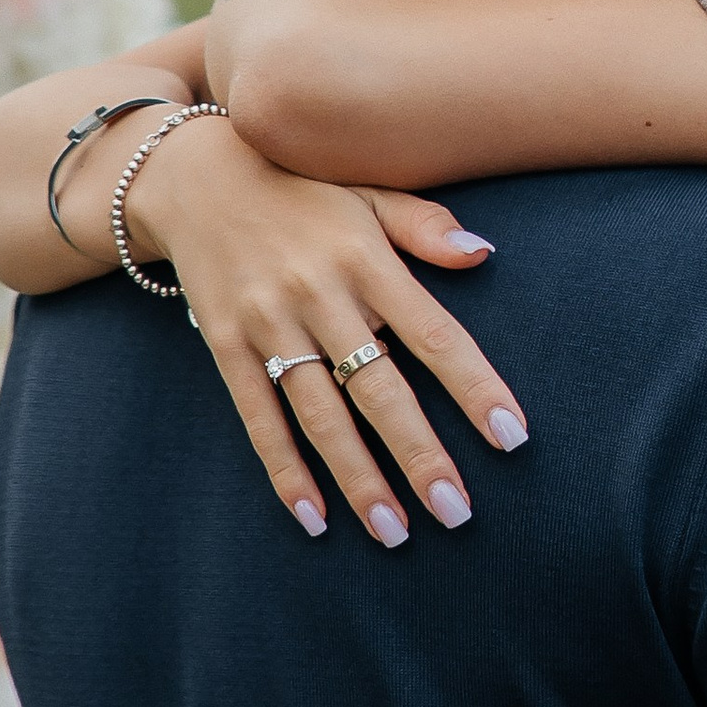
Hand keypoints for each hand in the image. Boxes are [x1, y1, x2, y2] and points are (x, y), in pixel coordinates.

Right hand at [124, 113, 528, 547]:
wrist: (193, 174)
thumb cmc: (304, 189)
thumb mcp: (367, 190)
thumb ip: (424, 225)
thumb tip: (484, 255)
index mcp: (365, 259)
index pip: (434, 335)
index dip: (474, 388)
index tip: (512, 437)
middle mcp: (319, 296)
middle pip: (378, 389)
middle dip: (419, 455)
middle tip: (457, 513)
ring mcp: (268, 325)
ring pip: (320, 416)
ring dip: (358, 478)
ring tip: (395, 533)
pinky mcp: (227, 347)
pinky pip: (258, 418)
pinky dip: (284, 471)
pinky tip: (314, 518)